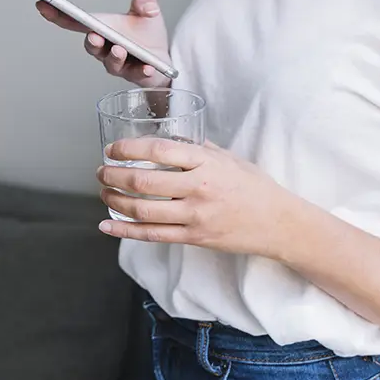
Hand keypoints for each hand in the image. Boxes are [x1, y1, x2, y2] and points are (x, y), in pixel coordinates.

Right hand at [36, 0, 171, 86]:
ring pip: (111, 63)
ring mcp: (119, 64)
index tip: (43, 4)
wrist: (163, 60)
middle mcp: (106, 48)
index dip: (58, 15)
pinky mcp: (135, 75)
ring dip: (113, 57)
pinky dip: (141, 70)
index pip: (75, 22)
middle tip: (94, 36)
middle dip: (92, 42)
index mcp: (103, 29)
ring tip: (119, 49)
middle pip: (92, 46)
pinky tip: (147, 67)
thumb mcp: (148, 14)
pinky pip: (136, 74)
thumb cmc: (147, 37)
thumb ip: (145, 3)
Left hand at [96, 137, 298, 257]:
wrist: (278, 223)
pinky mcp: (194, 238)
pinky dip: (125, 231)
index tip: (113, 149)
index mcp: (207, 163)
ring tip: (104, 191)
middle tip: (101, 170)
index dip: (130, 149)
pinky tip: (108, 225)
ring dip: (115, 200)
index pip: (160, 150)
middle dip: (114, 175)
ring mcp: (195, 216)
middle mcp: (199, 189)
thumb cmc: (256, 188)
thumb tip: (173, 141)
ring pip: (143, 210)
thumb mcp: (231, 159)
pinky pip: (152, 235)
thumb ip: (201, 150)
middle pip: (144, 181)